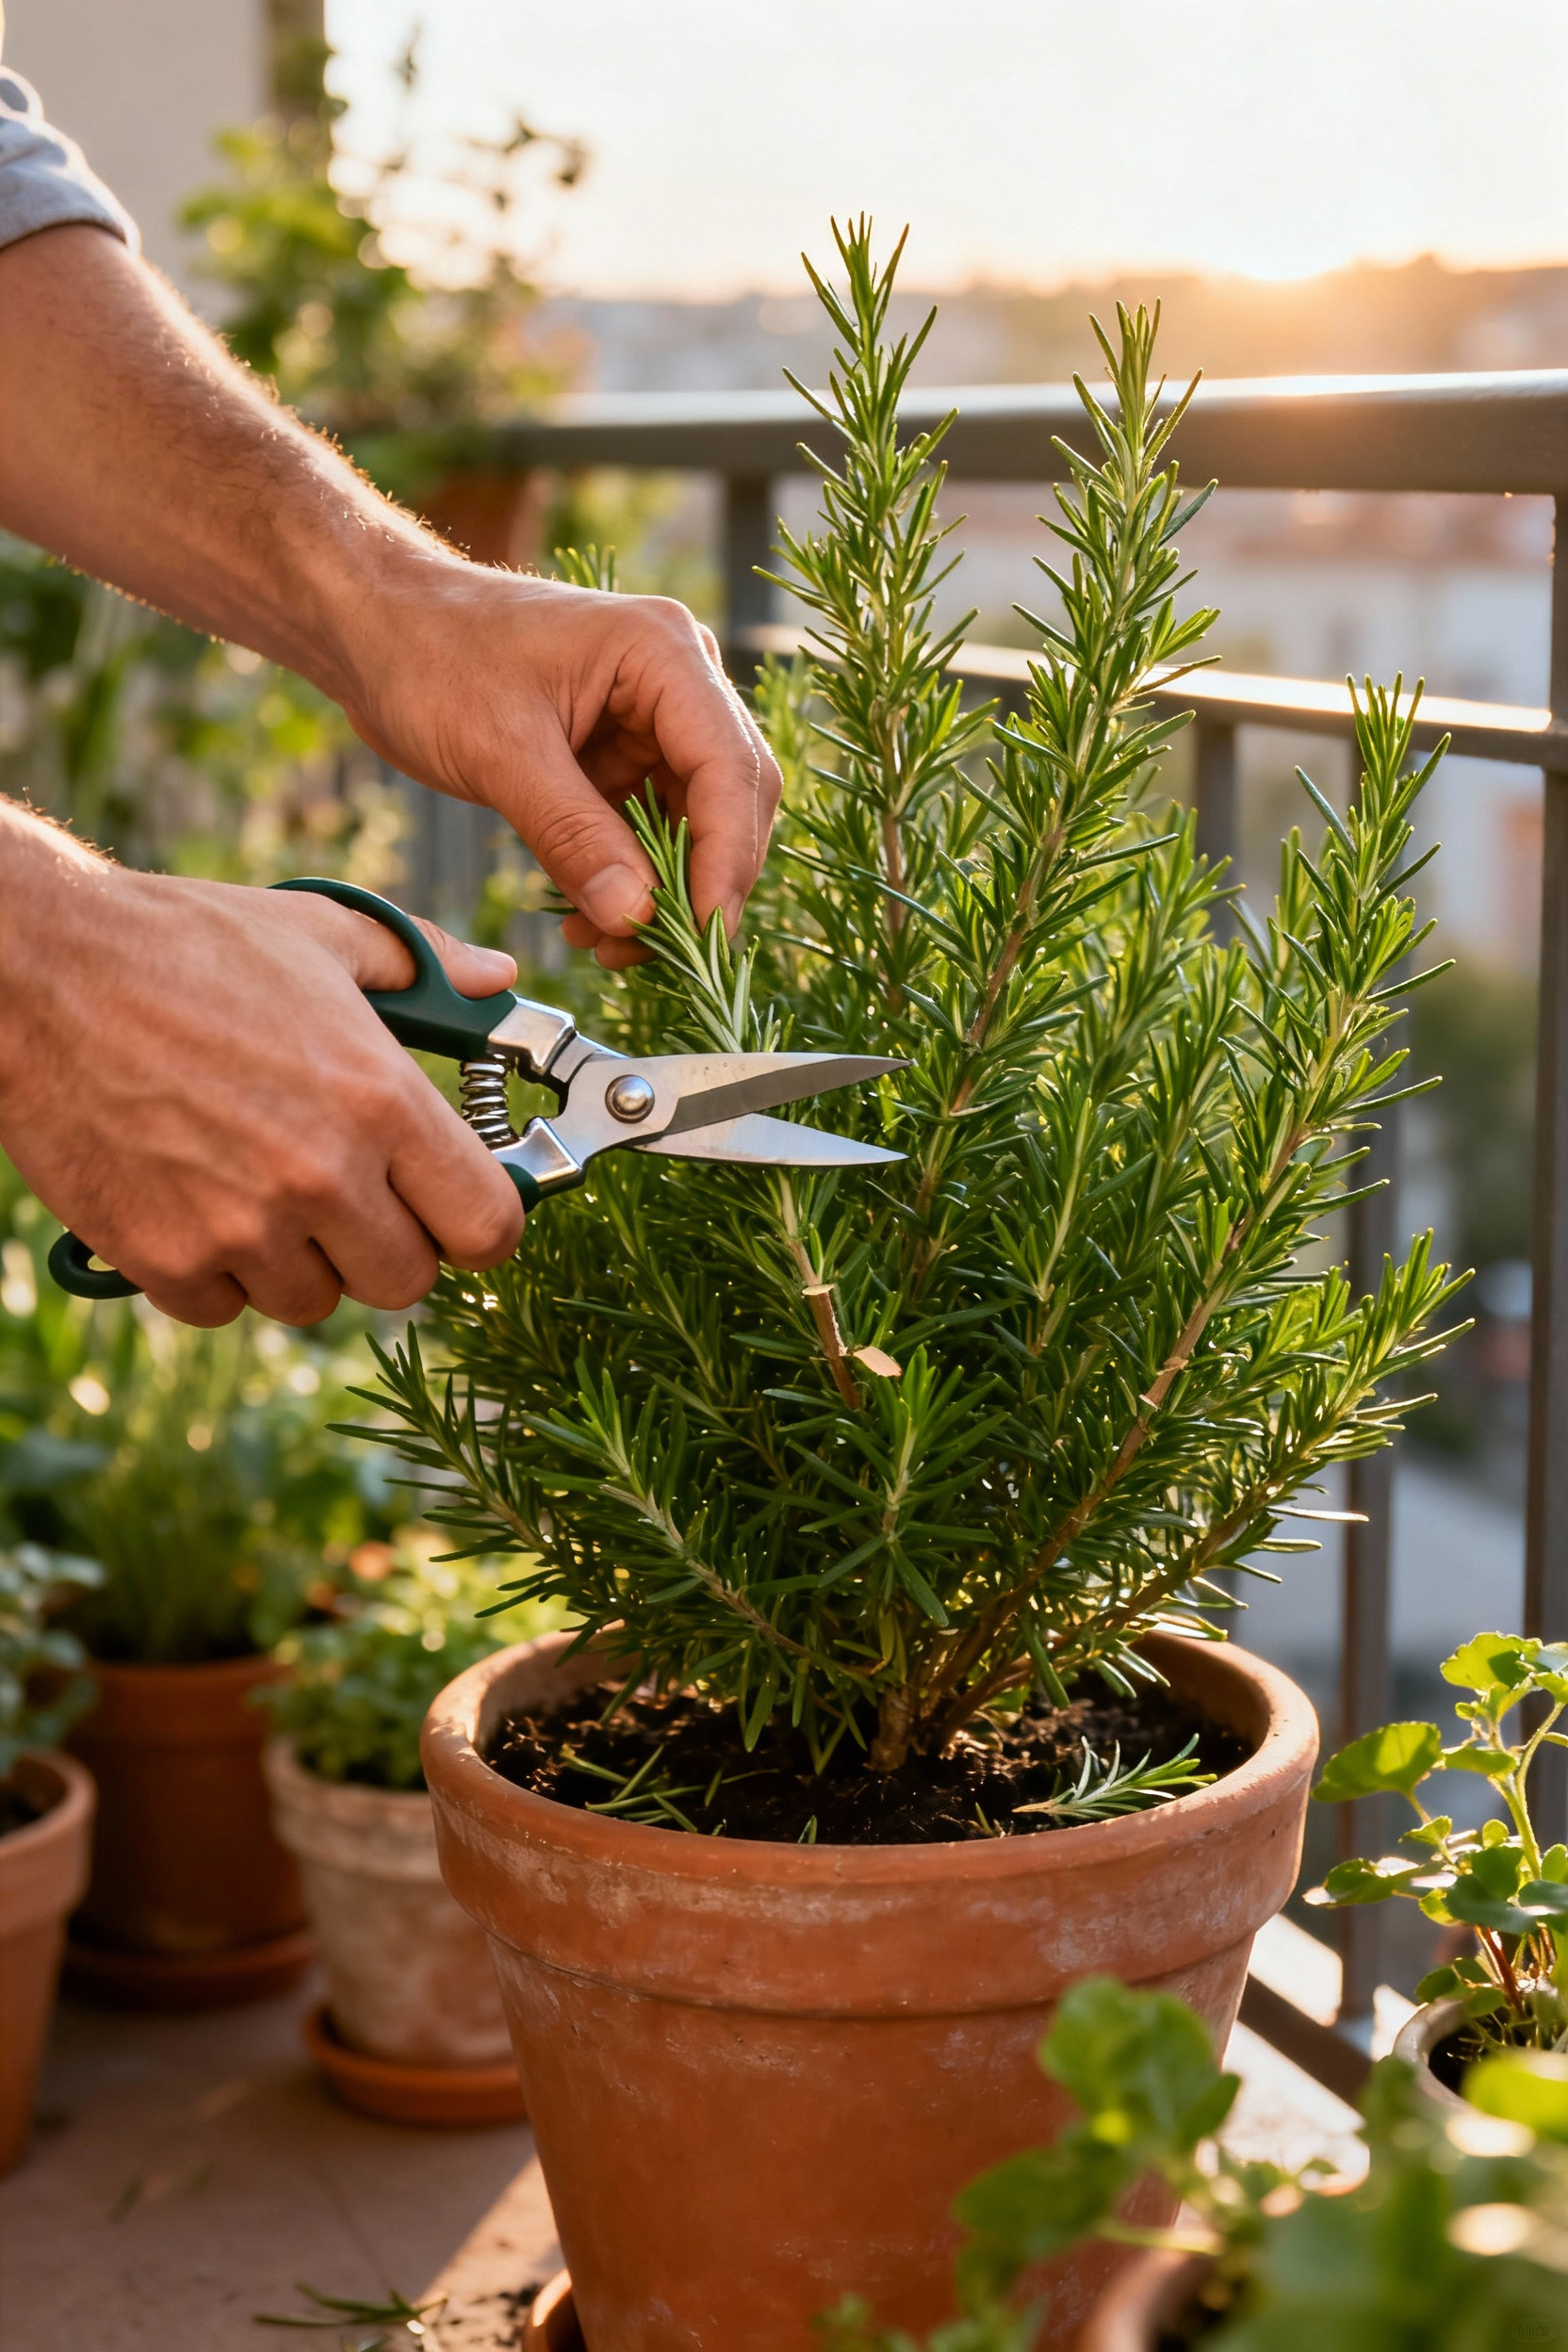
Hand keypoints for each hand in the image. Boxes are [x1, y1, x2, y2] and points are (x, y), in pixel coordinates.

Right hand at [0, 815, 523, 1326]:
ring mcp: (241, 1228)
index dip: (479, 1223)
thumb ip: (424, 964)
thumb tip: (497, 981)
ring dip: (302, 1259)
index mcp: (380, 1100)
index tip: (455, 1206)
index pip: (486, 1227)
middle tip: (352, 1192)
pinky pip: (225, 1308)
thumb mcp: (321, 935)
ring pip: (315, 1301)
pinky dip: (217, 1272)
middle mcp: (322, 1176)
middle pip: (407, 1282)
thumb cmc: (184, 945)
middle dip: (389, 1244)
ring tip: (262, 1183)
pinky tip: (197, 1200)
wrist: (36, 972)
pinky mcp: (164, 1260)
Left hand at [338, 568, 782, 968]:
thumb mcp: (501, 752)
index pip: (730, 768)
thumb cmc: (430, 655)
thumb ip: (573, 836)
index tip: (700, 930)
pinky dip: (630, 882)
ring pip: (696, 826)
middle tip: (658, 951)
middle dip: (701, 884)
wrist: (375, 627)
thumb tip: (636, 917)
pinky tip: (593, 922)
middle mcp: (676, 681)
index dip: (725, 858)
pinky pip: (650, 831)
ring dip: (664, 893)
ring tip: (609, 945)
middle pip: (732, 800)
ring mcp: (652, 720)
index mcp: (664, 653)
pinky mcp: (622, 755)